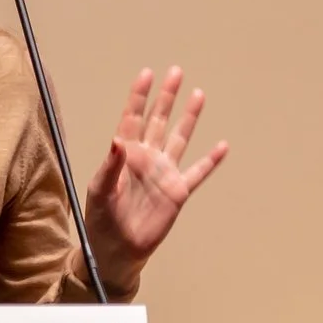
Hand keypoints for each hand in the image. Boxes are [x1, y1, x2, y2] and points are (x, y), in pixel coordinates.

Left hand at [81, 67, 227, 285]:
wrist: (118, 250)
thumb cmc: (101, 221)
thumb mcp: (99, 192)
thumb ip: (110, 166)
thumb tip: (117, 140)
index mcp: (124, 155)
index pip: (133, 119)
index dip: (139, 96)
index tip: (147, 74)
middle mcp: (146, 158)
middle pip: (158, 120)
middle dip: (166, 97)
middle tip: (176, 72)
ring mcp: (163, 173)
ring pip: (179, 138)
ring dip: (189, 118)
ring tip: (199, 94)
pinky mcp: (177, 191)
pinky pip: (198, 172)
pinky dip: (211, 160)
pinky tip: (223, 146)